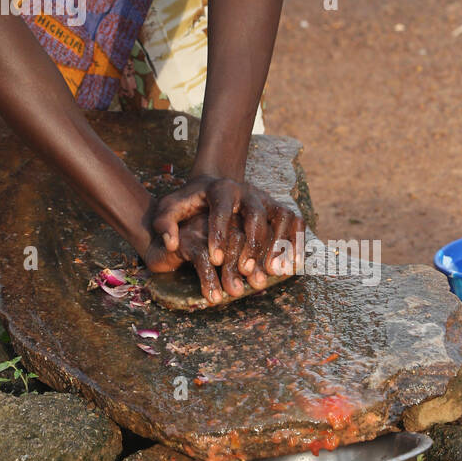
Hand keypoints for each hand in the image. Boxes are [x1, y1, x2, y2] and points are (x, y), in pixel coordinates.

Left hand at [144, 174, 304, 301]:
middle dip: (252, 243)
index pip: (221, 209)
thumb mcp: (169, 207)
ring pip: (279, 217)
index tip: (214, 260)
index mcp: (220, 188)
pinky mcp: (278, 207)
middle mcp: (247, 190)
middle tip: (246, 271)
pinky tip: (292, 265)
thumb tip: (172, 243)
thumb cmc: (190, 202)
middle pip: (255, 214)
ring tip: (272, 272)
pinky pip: (295, 221)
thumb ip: (164, 223)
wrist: (213, 187)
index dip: (219, 234)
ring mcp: (266, 197)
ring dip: (278, 245)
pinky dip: (297, 240)